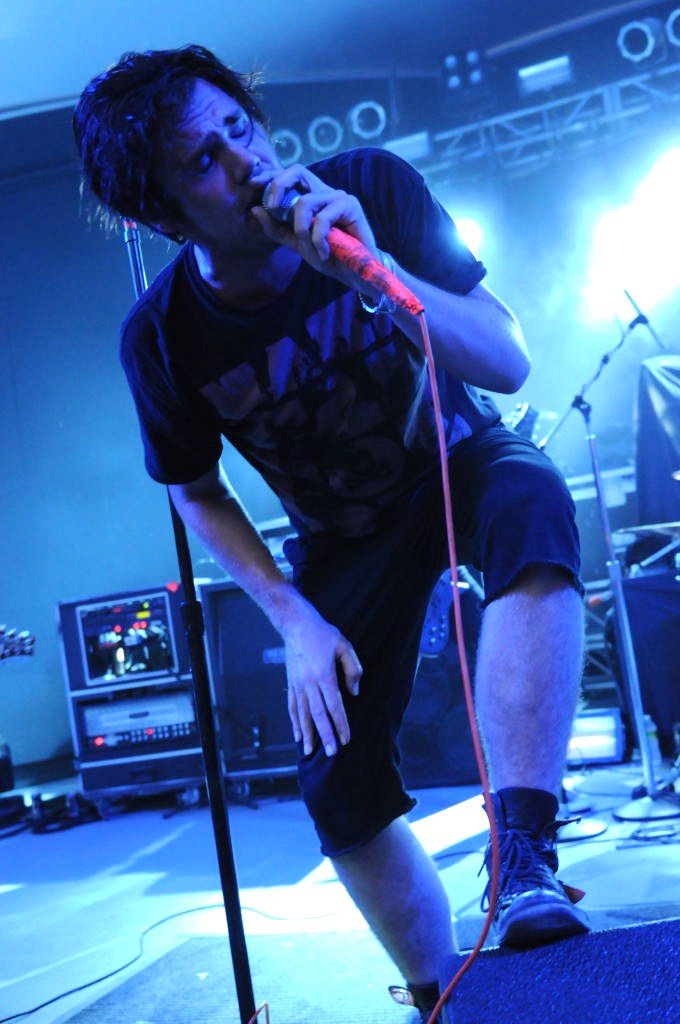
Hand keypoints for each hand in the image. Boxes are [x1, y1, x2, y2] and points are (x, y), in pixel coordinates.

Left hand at [251, 164, 378, 286]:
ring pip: (305, 202)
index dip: (270, 176)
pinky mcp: (350, 205)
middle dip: (278, 186)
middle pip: (297, 171)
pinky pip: (322, 219)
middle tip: (272, 208)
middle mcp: (324, 191)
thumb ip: (277, 228)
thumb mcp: (297, 243)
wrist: (354, 273)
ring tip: (311, 248)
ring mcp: (337, 196)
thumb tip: (255, 209)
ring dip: (302, 230)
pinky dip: (318, 239)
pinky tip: (325, 252)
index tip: (252, 184)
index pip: (288, 177)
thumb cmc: (330, 256)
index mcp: (311, 197)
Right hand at [282, 602, 361, 757]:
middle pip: (318, 715)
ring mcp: (297, 684)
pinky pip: (293, 706)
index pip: (334, 706)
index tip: (346, 739)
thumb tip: (354, 692)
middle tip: (331, 752)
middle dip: (325, 735)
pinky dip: (295, 722)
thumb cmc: (322, 633)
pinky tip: (297, 734)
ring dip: (308, 733)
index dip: (341, 724)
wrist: (296, 624)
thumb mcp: (344, 645)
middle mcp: (309, 683)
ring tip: (310, 751)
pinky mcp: (291, 682)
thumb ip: (353, 669)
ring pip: (303, 714)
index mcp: (324, 675)